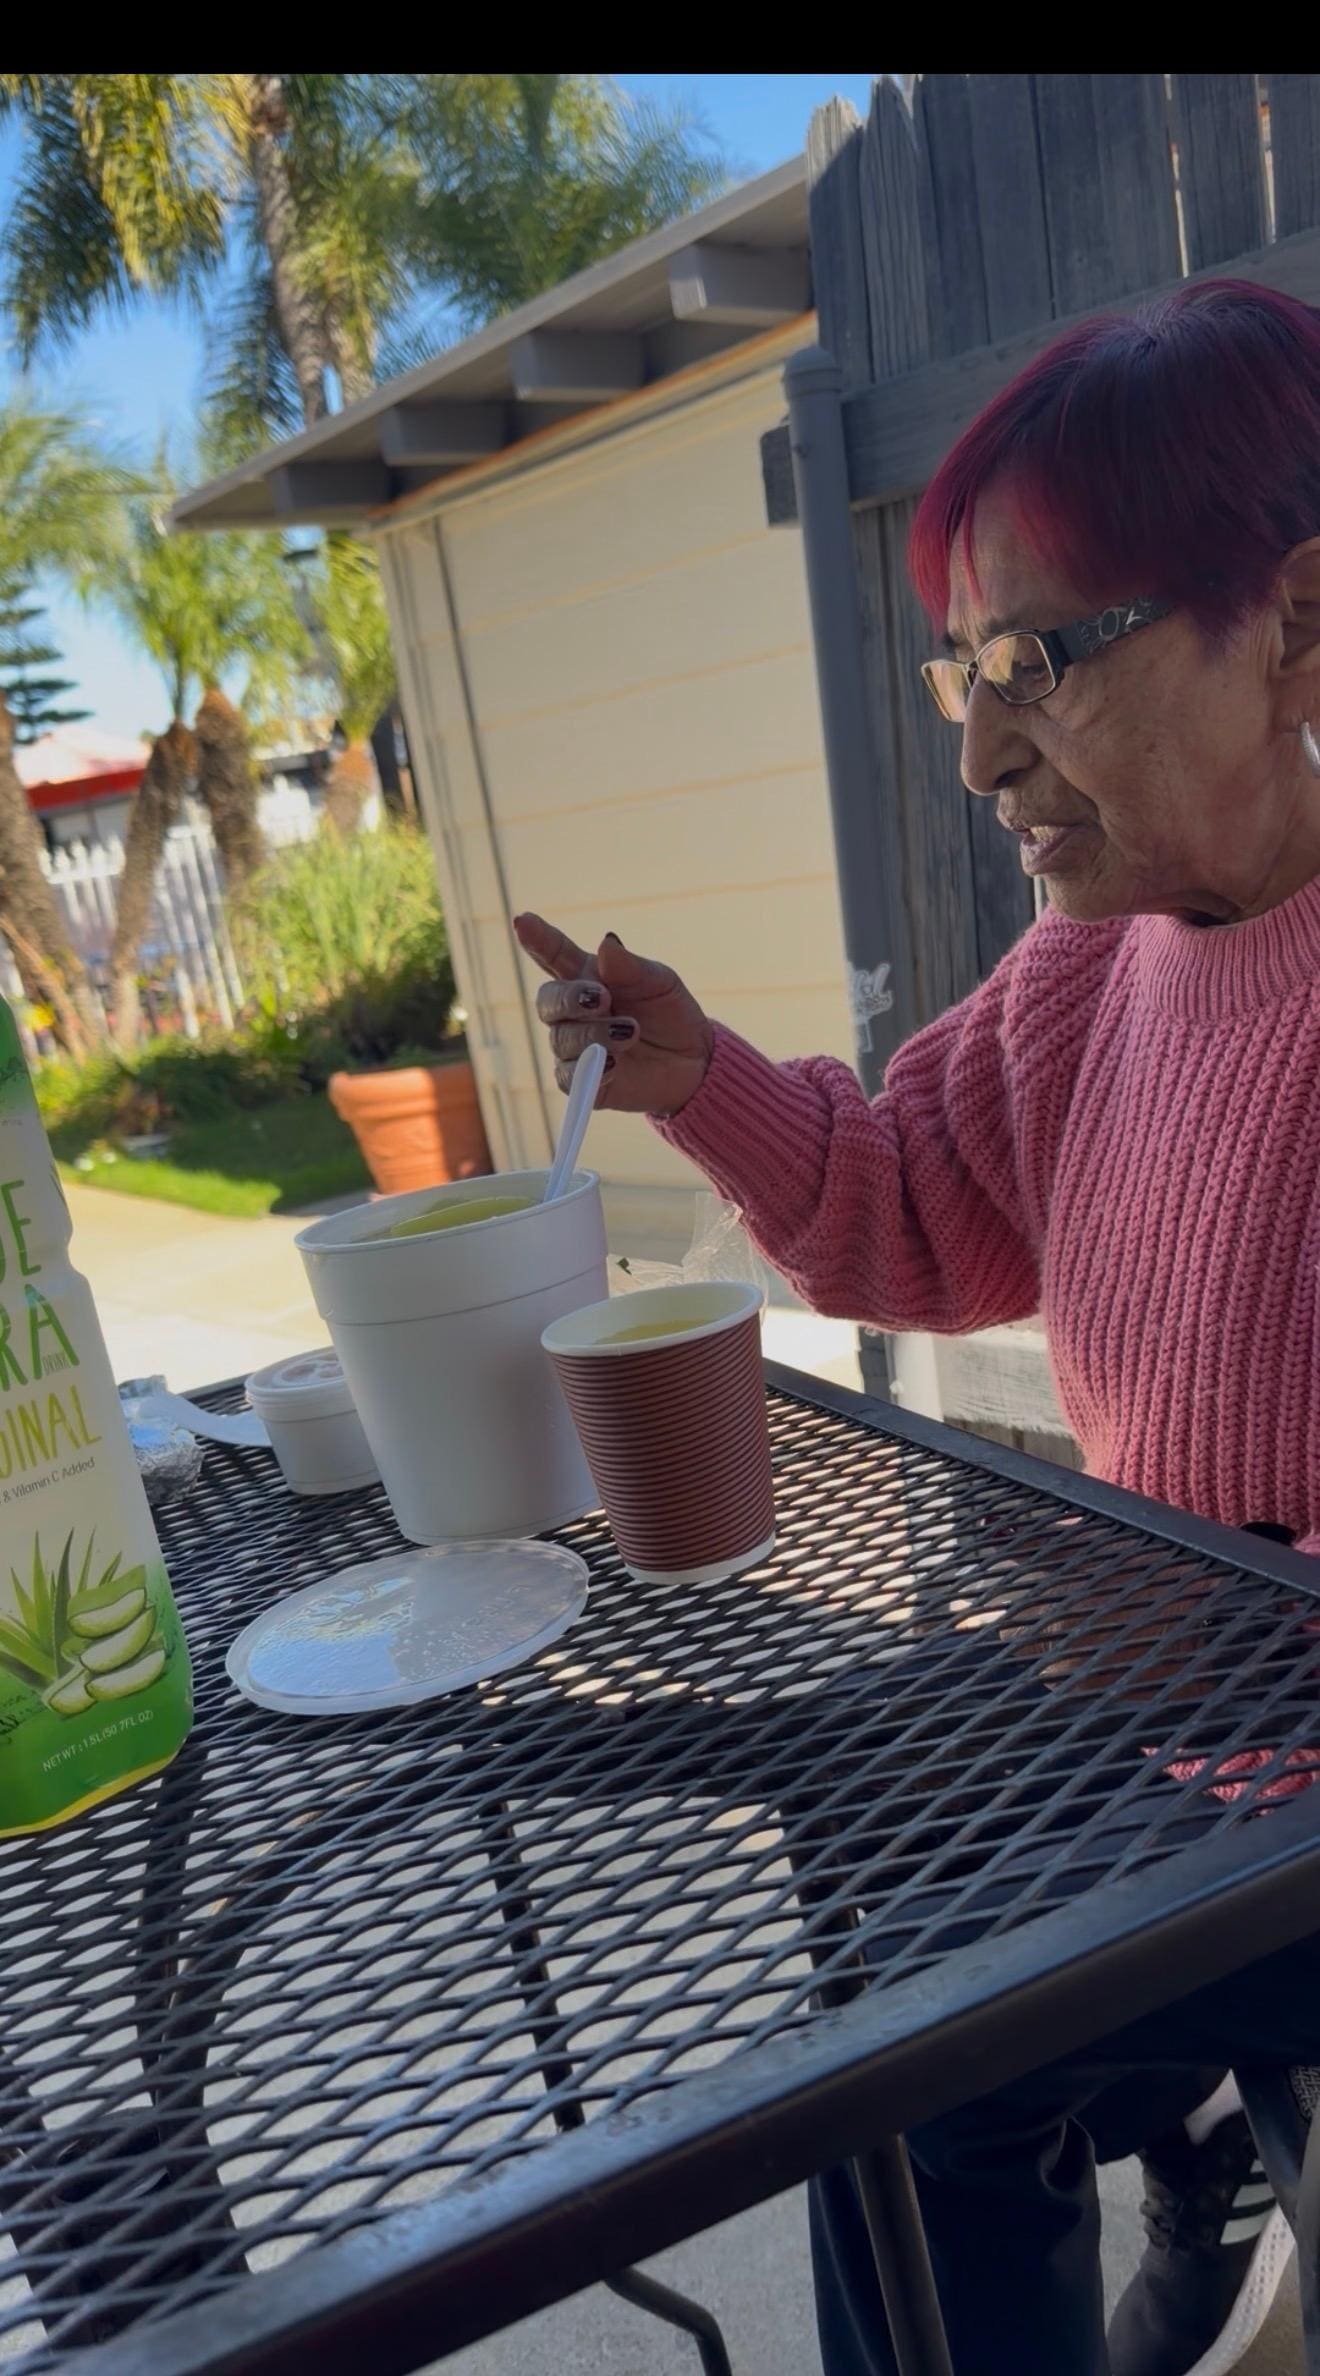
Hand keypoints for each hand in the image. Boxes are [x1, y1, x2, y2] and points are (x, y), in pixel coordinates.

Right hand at [514, 913, 714, 1116]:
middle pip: (548, 1000)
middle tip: (602, 999)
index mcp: (588, 977)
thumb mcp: (660, 983)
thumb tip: (606, 943)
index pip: (555, 955)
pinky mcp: (582, 1081)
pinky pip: (568, 1076)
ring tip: (630, 1032)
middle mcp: (575, 1011)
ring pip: (562, 1039)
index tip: (523, 922)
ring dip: (594, 1034)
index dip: (537, 939)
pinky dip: (590, 1068)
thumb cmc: (670, 1014)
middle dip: (570, 998)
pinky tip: (614, 1063)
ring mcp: (575, 1046)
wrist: (693, 1061)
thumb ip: (630, 967)